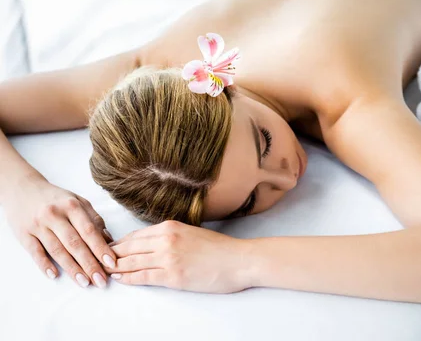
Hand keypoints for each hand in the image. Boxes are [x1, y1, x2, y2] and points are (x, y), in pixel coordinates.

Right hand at [3, 176, 116, 287]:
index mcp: (72, 206)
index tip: (112, 264)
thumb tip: (109, 239)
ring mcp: (38, 225)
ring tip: (84, 283)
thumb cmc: (56, 198)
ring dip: (72, 269)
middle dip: (90, 264)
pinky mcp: (24, 233)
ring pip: (57, 250)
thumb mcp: (78, 201)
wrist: (23, 189)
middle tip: (101, 281)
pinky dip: (44, 264)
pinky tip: (54, 275)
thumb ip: (94, 219)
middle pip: (75, 243)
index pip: (89, 231)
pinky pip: (35, 252)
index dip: (101, 248)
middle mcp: (55, 214)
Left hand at [105, 220, 252, 292]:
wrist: (238, 260)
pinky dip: (128, 278)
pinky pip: (143, 276)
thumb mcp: (191, 233)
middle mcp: (166, 239)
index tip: (108, 249)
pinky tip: (120, 279)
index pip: (135, 235)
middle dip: (110, 255)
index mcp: (170, 226)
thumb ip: (171, 236)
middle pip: (128, 247)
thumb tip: (151, 244)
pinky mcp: (173, 275)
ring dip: (115, 267)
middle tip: (97, 260)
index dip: (118, 243)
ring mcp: (168, 257)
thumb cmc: (219, 249)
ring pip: (132, 262)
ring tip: (103, 271)